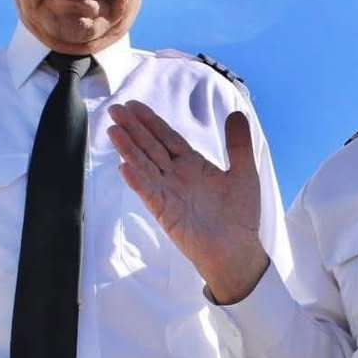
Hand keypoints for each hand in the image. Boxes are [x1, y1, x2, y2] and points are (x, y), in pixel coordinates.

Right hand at [106, 101, 268, 302]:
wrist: (237, 250)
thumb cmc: (240, 216)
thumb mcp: (244, 173)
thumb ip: (238, 144)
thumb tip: (236, 113)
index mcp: (192, 165)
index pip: (167, 137)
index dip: (150, 121)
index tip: (134, 106)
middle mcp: (176, 176)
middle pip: (150, 146)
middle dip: (133, 128)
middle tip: (115, 110)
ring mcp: (168, 193)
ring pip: (145, 165)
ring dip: (129, 149)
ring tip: (113, 131)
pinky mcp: (165, 212)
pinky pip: (149, 193)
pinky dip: (137, 180)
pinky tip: (124, 167)